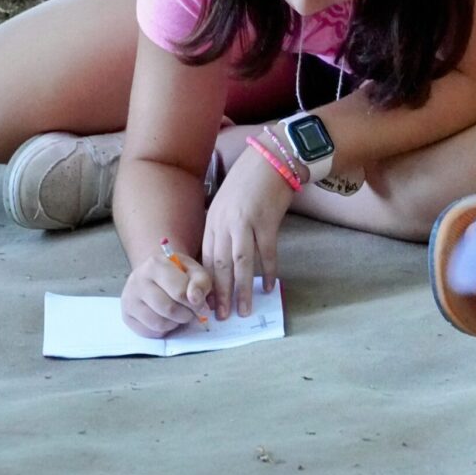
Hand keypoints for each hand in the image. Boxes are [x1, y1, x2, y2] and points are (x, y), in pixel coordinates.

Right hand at [121, 249, 211, 337]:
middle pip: (169, 309)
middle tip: (190, 311)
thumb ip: (200, 283)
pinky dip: (162, 330)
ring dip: (175, 323)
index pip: (179, 292)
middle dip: (186, 315)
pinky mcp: (126, 315)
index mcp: (155, 264)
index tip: (201, 304)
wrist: (155, 276)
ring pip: (158, 323)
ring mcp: (129, 298)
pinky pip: (149, 332)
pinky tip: (165, 318)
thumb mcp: (194, 271)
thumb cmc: (178, 274)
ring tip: (178, 314)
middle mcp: (137, 279)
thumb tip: (196, 300)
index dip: (196, 303)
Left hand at [202, 141, 294, 316]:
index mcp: (213, 220)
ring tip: (242, 310)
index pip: (205, 257)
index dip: (205, 282)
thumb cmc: (250, 181)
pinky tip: (268, 287)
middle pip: (218, 265)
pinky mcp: (266, 221)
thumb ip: (223, 227)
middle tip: (220, 316)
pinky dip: (268, 271)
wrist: (271, 158)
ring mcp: (245, 222)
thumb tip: (223, 254)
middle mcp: (224, 223)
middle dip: (219, 293)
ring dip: (241, 290)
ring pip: (240, 263)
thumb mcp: (227, 203)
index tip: (206, 302)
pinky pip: (267, 252)